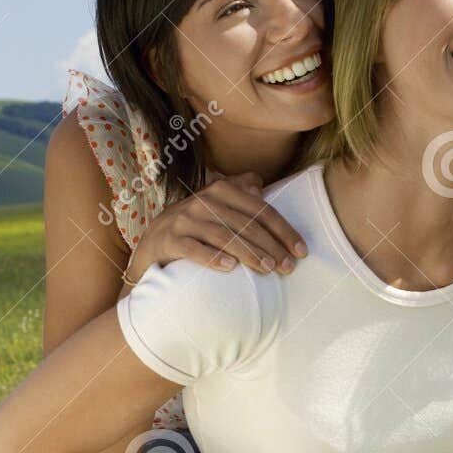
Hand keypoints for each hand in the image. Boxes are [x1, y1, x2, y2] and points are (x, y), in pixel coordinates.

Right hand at [124, 173, 306, 285]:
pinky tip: (229, 267)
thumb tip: (260, 183)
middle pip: (246, 224)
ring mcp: (184, 220)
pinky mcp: (169, 240)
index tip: (301, 251)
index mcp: (221, 190)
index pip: (261, 209)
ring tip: (267, 268)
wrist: (151, 244)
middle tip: (288, 267)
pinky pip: (194, 249)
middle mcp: (203, 201)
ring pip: (224, 235)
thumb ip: (237, 190)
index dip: (283, 230)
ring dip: (248, 252)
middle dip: (271, 246)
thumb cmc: (194, 225)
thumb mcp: (215, 204)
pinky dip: (212, 257)